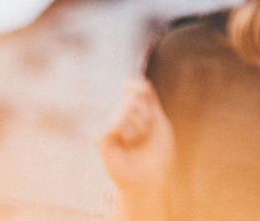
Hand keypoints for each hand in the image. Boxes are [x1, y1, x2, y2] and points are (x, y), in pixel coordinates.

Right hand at [98, 78, 174, 217]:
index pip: (131, 87)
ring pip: (125, 109)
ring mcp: (109, 127)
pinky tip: (127, 144)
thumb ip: (150, 101)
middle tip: (146, 131)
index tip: (143, 91)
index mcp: (134, 111)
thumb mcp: (158, 122)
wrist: (151, 178)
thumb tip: (141, 80)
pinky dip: (127, 133)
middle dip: (146, 113)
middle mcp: (119, 116)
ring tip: (137, 140)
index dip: (137, 85)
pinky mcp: (101, 139)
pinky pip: (114, 123)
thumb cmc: (157, 153)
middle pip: (132, 97)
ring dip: (140, 125)